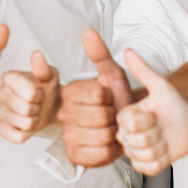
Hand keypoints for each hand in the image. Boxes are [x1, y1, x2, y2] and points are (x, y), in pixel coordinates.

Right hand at [0, 50, 59, 143]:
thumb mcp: (50, 75)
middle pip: (25, 108)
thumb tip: (36, 55)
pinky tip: (28, 125)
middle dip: (37, 108)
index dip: (39, 95)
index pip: (27, 91)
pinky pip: (17, 136)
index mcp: (8, 77)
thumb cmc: (47, 88)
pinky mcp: (0, 128)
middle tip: (38, 104)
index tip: (39, 92)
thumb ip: (43, 68)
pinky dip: (28, 133)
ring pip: (23, 122)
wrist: (48, 105)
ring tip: (33, 113)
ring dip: (34, 121)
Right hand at [59, 29, 138, 167]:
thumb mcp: (112, 74)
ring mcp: (67, 136)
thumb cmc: (117, 99)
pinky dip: (111, 150)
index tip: (108, 97)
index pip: (97, 94)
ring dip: (115, 134)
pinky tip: (109, 144)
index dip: (110, 96)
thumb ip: (101, 54)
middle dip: (114, 116)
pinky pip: (100, 154)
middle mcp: (63, 114)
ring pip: (102, 135)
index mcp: (70, 92)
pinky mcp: (75, 156)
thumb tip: (88, 32)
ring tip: (112, 129)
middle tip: (112, 116)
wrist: (123, 126)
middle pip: (100, 116)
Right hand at [117, 50, 187, 175]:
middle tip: (160, 126)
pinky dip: (163, 160)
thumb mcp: (160, 87)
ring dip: (161, 146)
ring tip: (163, 137)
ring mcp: (134, 153)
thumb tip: (127, 51)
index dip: (147, 120)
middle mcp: (125, 136)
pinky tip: (164, 150)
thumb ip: (143, 70)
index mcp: (125, 118)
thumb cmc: (174, 105)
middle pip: (137, 142)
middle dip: (155, 134)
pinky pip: (150, 168)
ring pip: (145, 155)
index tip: (154, 114)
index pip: (130, 124)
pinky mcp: (144, 167)